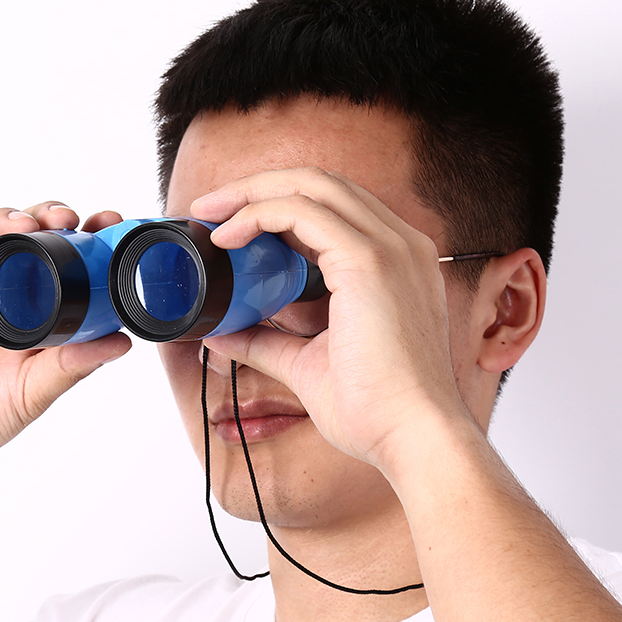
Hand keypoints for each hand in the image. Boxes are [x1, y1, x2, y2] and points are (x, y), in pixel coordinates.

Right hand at [0, 202, 131, 474]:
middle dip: (49, 216)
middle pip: (25, 232)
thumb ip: (74, 364)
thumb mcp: (36, 389)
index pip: (63, 255)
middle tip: (69, 220)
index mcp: (32, 303)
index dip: (86, 234)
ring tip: (27, 229)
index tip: (110, 222)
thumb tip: (124, 342)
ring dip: (7, 221)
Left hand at [191, 168, 469, 470]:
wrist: (412, 437)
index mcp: (396, 263)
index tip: (230, 226)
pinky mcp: (369, 260)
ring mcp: (390, 247)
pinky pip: (301, 211)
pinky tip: (227, 236)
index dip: (277, 206)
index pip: (333, 209)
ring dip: (252, 192)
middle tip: (209, 210)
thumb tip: (222, 333)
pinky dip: (257, 213)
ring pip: (311, 184)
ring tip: (210, 214)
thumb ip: (267, 342)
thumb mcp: (307, 364)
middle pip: (321, 184)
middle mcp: (400, 244)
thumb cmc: (376, 410)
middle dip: (257, 188)